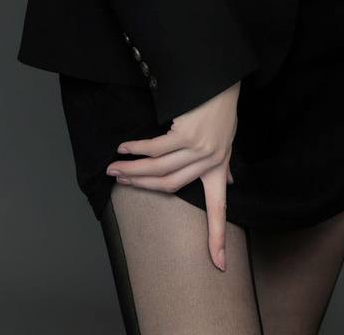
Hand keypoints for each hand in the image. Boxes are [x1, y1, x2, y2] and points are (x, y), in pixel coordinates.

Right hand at [105, 80, 240, 270]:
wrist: (222, 78)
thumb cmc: (222, 108)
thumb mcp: (227, 139)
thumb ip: (223, 165)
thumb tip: (228, 182)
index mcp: (220, 169)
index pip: (220, 210)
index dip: (217, 238)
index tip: (219, 265)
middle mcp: (211, 162)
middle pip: (170, 186)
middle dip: (141, 186)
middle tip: (119, 182)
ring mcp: (199, 149)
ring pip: (158, 169)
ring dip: (132, 169)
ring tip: (115, 167)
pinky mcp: (186, 134)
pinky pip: (155, 148)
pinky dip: (136, 149)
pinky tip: (125, 147)